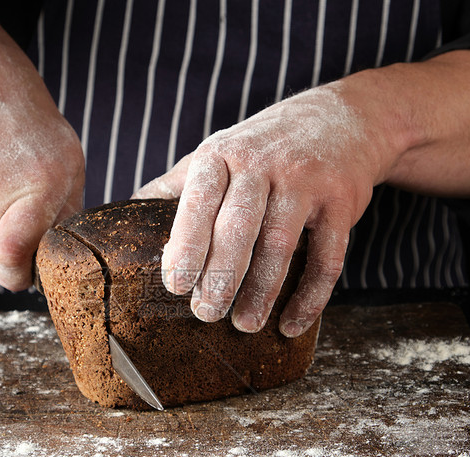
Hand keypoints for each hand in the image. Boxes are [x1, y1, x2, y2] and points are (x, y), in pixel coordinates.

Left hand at [134, 83, 391, 336]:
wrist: (343, 118)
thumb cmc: (262, 147)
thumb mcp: (216, 153)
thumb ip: (176, 187)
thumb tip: (126, 219)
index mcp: (221, 154)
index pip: (199, 201)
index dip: (186, 244)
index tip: (174, 284)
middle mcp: (263, 164)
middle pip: (239, 226)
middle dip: (220, 276)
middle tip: (206, 313)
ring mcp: (306, 182)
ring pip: (281, 245)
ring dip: (262, 291)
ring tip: (245, 324)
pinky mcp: (342, 202)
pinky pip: (326, 257)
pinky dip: (310, 296)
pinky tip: (291, 324)